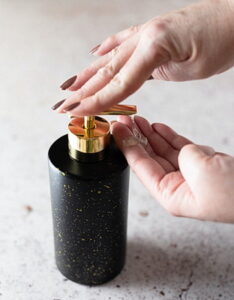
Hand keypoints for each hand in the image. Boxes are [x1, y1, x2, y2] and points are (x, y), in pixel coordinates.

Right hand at [53, 0, 233, 115]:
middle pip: (106, 71)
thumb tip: (129, 83)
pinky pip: (123, 42)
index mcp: (152, 45)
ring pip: (110, 59)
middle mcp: (143, 38)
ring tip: (69, 86)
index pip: (117, 81)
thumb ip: (157, 71)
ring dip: (87, 74)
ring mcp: (145, 35)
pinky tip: (95, 52)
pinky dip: (107, 49)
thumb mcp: (191, 64)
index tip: (75, 112)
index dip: (94, 99)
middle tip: (62, 105)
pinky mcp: (151, 36)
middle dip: (82, 92)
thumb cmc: (221, 39)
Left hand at [112, 115, 233, 222]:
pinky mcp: (201, 165)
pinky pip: (179, 148)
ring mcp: (189, 175)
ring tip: (136, 120)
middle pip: (148, 158)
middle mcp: (176, 186)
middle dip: (135, 138)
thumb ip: (185, 156)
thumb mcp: (203, 172)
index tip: (116, 129)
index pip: (140, 166)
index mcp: (170, 194)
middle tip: (122, 121)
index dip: (127, 145)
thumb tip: (183, 148)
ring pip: (162, 151)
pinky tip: (156, 127)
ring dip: (149, 135)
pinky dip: (168, 136)